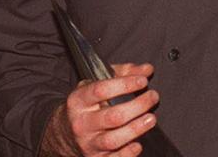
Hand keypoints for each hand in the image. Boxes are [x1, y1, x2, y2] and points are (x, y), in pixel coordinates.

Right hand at [40, 63, 160, 156]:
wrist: (64, 133)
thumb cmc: (87, 105)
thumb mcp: (97, 83)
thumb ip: (123, 73)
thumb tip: (146, 69)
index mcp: (79, 101)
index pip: (101, 90)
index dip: (125, 84)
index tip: (143, 80)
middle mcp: (82, 123)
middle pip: (112, 116)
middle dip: (138, 106)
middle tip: (153, 97)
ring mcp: (88, 143)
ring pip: (113, 140)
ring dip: (136, 129)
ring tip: (151, 118)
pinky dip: (127, 153)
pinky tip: (137, 144)